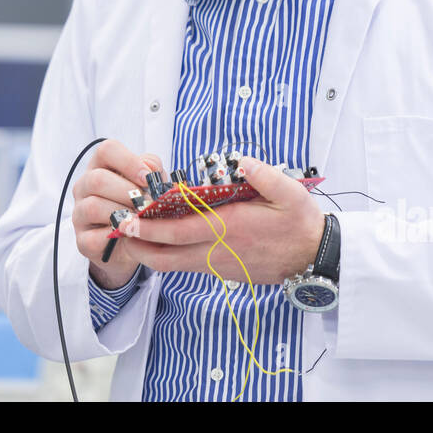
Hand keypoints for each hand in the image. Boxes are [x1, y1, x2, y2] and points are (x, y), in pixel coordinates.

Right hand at [71, 138, 162, 289]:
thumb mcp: (151, 184)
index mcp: (101, 167)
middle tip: (147, 204)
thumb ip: (153, 170)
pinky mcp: (83, 241)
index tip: (147, 178)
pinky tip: (132, 236)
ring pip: (93, 207)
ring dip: (123, 215)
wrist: (136, 243)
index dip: (129, 161)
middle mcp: (85, 187)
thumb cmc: (142, 205)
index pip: (106, 151)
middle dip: (127, 192)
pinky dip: (117, 237)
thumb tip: (151, 171)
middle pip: (97, 179)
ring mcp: (80, 214)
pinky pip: (95, 237)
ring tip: (142, 221)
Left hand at [117, 156, 326, 285]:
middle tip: (117, 229)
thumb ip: (263, 176)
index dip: (149, 226)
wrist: (314, 258)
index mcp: (228, 228)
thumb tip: (241, 161)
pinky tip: (160, 241)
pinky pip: (186, 266)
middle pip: (164, 257)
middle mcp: (217, 250)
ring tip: (131, 234)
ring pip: (172, 265)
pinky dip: (167, 256)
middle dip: (137, 245)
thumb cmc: (299, 222)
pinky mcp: (222, 271)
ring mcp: (217, 264)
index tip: (127, 216)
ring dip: (149, 252)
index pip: (178, 231)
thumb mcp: (289, 193)